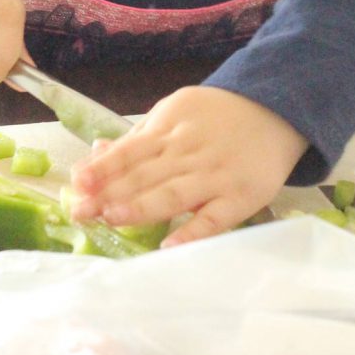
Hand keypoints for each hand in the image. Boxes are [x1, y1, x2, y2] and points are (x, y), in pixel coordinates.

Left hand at [70, 86, 307, 247]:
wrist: (277, 108)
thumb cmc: (217, 116)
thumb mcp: (175, 113)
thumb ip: (138, 138)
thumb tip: (96, 154)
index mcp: (169, 130)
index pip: (130, 152)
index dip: (103, 168)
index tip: (78, 183)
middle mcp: (189, 153)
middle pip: (145, 175)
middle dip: (110, 193)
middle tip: (81, 212)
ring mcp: (215, 176)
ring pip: (174, 193)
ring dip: (143, 206)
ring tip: (113, 218)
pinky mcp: (240, 198)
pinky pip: (214, 218)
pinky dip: (193, 232)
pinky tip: (169, 246)